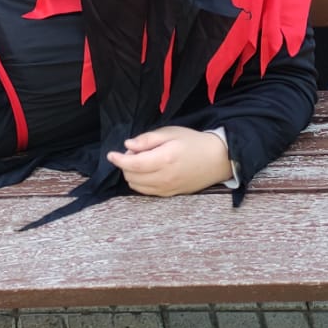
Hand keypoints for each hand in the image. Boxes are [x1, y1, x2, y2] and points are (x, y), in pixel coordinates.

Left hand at [107, 127, 232, 196]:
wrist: (217, 159)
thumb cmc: (193, 142)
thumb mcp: (171, 132)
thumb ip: (148, 139)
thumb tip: (128, 145)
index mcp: (164, 159)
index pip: (133, 164)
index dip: (119, 160)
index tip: (111, 154)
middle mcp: (164, 178)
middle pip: (132, 177)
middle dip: (126, 165)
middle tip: (133, 152)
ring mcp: (168, 189)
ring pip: (137, 186)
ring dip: (132, 174)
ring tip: (140, 161)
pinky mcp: (170, 194)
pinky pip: (147, 192)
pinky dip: (141, 182)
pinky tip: (146, 172)